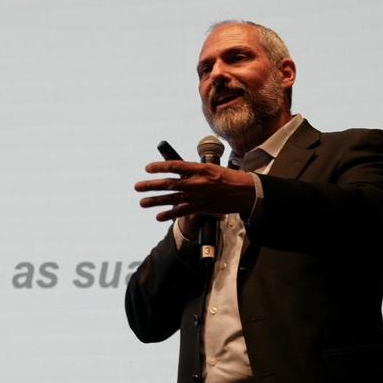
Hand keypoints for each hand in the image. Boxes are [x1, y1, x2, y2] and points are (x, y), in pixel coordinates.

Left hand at [135, 160, 255, 221]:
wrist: (244, 192)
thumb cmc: (228, 178)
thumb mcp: (211, 168)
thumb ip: (194, 171)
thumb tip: (180, 173)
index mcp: (199, 169)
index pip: (175, 166)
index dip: (160, 167)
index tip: (148, 168)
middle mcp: (196, 182)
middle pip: (169, 184)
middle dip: (151, 185)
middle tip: (137, 186)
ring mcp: (197, 196)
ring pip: (172, 199)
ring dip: (155, 201)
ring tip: (142, 202)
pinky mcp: (200, 207)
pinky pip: (181, 212)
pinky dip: (169, 214)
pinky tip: (158, 216)